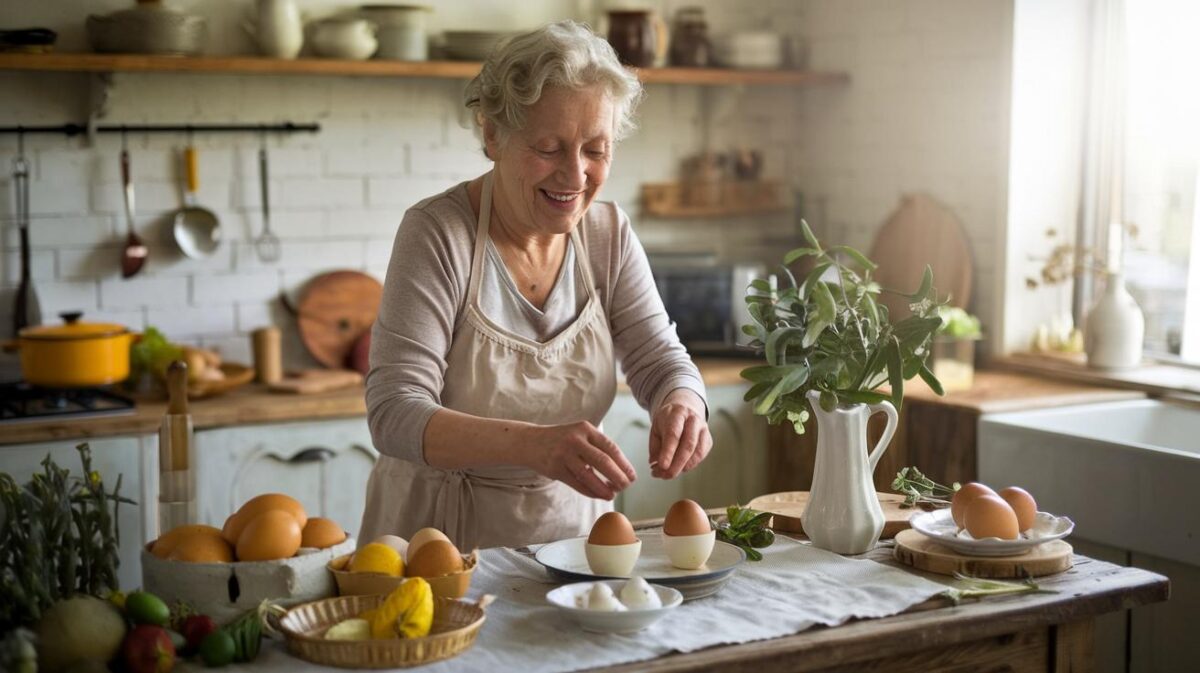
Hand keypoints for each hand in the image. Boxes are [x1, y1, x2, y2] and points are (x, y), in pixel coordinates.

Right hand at [522, 421, 636, 499]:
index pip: (610, 447)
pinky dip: (590, 491)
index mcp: (585, 429)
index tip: (632, 476)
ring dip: (603, 488)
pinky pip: (577, 483)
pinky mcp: (555, 468)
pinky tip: (599, 495)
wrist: (530, 441)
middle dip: (617, 476)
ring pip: (589, 475)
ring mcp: (564, 454)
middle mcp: (575, 440)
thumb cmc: (562, 440)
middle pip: (602, 461)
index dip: (624, 464)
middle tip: (626, 487)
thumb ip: (598, 447)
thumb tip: (622, 469)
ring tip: (613, 494)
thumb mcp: (580, 434)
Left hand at [649, 389, 710, 478]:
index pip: (673, 434)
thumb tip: (656, 467)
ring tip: (668, 474)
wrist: (684, 409)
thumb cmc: (667, 422)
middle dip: (676, 464)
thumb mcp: (656, 429)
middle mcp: (693, 420)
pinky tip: (679, 467)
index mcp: (677, 413)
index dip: (668, 452)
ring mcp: (703, 429)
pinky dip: (690, 465)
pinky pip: (701, 456)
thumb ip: (655, 447)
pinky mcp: (708, 440)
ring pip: (697, 452)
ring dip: (683, 467)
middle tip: (665, 475)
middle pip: (688, 444)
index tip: (662, 466)